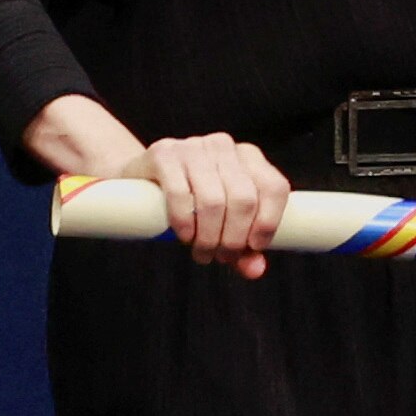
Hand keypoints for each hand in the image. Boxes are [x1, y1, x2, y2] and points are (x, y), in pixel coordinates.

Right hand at [120, 133, 290, 280]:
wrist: (141, 181)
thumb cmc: (192, 203)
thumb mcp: (224, 223)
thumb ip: (244, 247)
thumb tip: (255, 269)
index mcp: (248, 157)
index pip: (274, 187)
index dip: (268, 223)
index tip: (253, 248)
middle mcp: (224, 146)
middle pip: (244, 199)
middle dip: (234, 239)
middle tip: (221, 257)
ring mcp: (193, 147)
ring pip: (213, 201)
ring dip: (208, 238)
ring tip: (202, 253)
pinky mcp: (164, 154)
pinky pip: (180, 194)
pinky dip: (184, 224)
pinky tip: (184, 236)